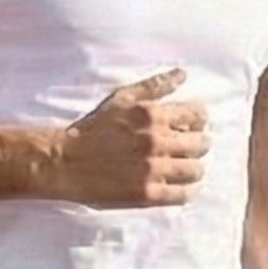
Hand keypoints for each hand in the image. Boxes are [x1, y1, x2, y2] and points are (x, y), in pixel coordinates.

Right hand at [41, 69, 207, 206]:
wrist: (66, 161)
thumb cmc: (93, 128)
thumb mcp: (121, 99)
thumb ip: (154, 86)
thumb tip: (183, 74)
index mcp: (152, 115)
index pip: (198, 115)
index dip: (198, 121)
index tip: (190, 127)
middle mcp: (156, 141)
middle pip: (201, 144)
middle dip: (197, 145)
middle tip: (186, 149)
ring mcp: (153, 169)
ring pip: (196, 170)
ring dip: (193, 169)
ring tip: (183, 169)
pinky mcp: (147, 193)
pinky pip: (183, 195)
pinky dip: (186, 192)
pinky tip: (179, 188)